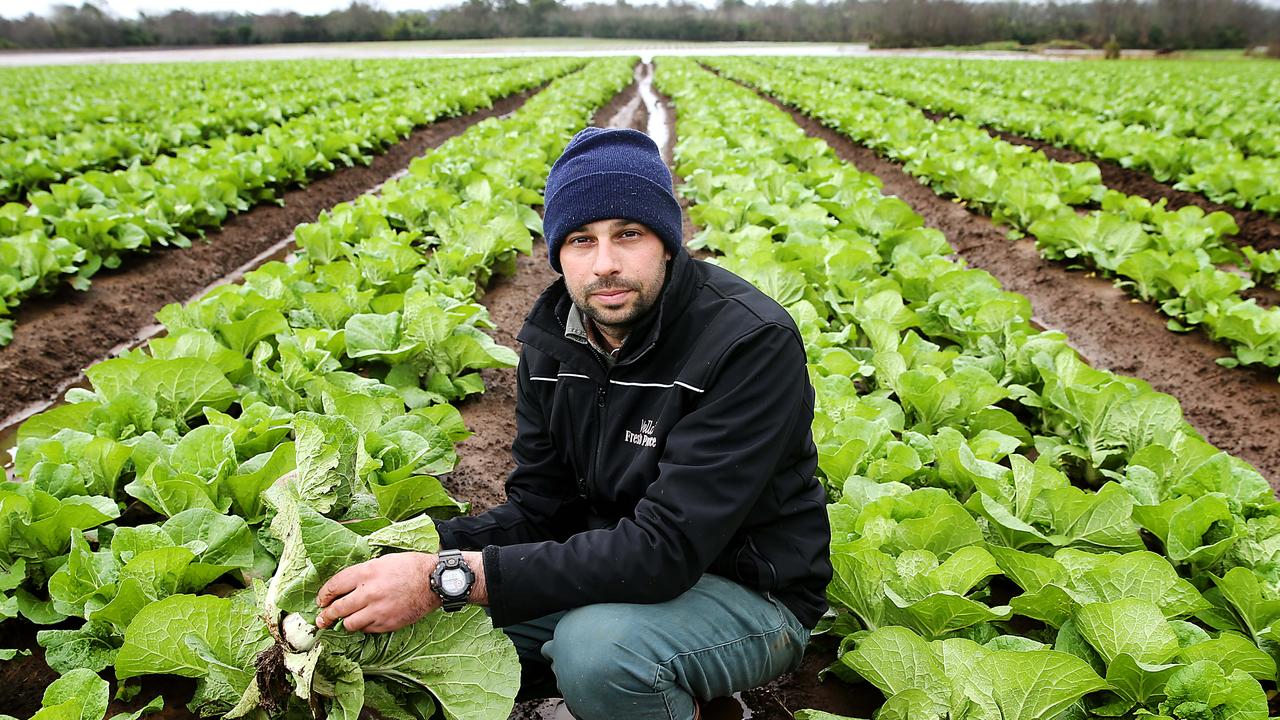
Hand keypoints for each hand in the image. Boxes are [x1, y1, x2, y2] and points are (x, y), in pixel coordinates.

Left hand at [315, 552, 436, 632]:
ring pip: (349, 623)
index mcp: (366, 572)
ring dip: (345, 622)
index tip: (321, 600)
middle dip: (326, 615)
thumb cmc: (410, 567)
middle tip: (322, 618)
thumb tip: (344, 586)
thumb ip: (362, 573)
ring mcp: (378, 611)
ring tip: (344, 620)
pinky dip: (364, 626)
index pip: (334, 586)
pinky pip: (367, 630)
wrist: (434, 582)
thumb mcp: (382, 561)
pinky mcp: (387, 624)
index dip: (324, 595)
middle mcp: (369, 592)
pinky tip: (366, 620)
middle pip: (337, 608)